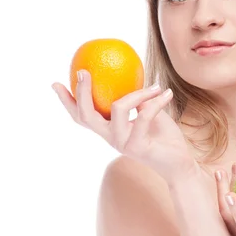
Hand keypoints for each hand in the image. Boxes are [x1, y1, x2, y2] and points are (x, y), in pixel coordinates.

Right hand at [52, 70, 197, 183]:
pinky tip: (167, 93)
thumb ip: (137, 99)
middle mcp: (111, 137)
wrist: (179, 164)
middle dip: (81, 92)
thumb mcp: (148, 112)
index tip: (56, 83)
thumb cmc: (163, 137)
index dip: (67, 102)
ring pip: (117, 108)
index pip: (82, 116)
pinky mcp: (137, 147)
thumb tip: (131, 75)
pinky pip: (143, 115)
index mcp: (109, 129)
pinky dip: (156, 102)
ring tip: (155, 86)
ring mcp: (122, 143)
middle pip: (86, 116)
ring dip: (138, 92)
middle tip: (84, 71)